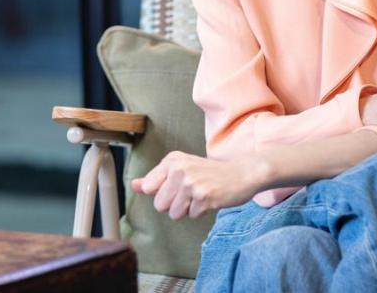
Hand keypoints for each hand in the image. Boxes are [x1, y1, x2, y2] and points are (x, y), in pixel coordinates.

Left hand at [130, 151, 264, 219]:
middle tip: (191, 192)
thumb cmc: (210, 173)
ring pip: (174, 213)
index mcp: (172, 160)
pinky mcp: (203, 197)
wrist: (242, 173)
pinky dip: (201, 211)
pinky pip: (191, 216)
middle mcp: (180, 169)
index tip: (177, 185)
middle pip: (159, 205)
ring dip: (187, 210)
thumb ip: (156, 179)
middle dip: (174, 204)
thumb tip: (134, 185)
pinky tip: (210, 199)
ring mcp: (191, 183)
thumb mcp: (182, 169)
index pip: (149, 187)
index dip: (163, 193)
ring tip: (200, 196)